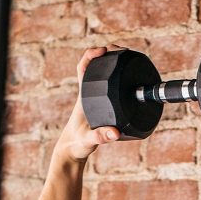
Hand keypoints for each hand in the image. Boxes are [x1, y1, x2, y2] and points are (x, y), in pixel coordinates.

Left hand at [54, 45, 123, 162]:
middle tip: (123, 50)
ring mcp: (93, 97)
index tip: (104, 50)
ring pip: (101, 72)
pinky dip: (115, 73)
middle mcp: (88, 92)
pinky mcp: (100, 104)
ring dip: (112, 61)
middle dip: (107, 53)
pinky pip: (107, 83)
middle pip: (94, 64)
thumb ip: (101, 137)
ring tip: (127, 56)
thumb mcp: (89, 140)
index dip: (92, 54)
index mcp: (83, 95)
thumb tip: (115, 133)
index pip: (83, 66)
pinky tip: (127, 74)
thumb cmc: (78, 143)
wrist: (73, 149)